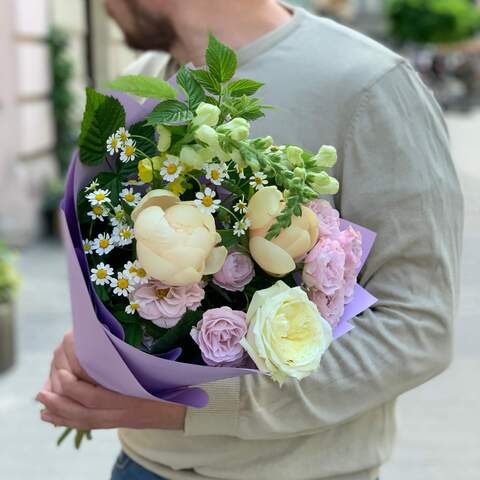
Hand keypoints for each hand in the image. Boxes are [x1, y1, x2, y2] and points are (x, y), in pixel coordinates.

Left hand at [36, 331, 185, 430]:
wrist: (179, 406)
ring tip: (42, 401)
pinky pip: (87, 426)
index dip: (76, 383)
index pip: (96, 394)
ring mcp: (118, 417)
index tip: (62, 370)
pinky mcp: (114, 422)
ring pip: (83, 419)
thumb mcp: (150, 366)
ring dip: (59, 410)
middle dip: (61, 398)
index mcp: (131, 393)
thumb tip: (97, 338)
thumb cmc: (165, 381)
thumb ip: (126, 357)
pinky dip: (66, 421)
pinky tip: (50, 416)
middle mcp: (122, 409)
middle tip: (42, 390)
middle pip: (84, 408)